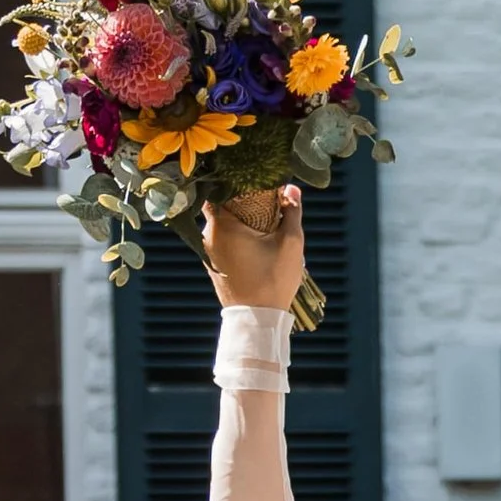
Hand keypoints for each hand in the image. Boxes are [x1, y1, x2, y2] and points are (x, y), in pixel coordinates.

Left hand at [199, 182, 304, 315]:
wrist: (257, 320)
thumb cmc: (273, 281)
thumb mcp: (290, 244)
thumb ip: (292, 212)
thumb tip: (293, 188)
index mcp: (223, 223)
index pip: (222, 186)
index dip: (239, 180)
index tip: (256, 181)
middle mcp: (208, 234)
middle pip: (221, 203)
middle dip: (241, 200)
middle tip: (263, 200)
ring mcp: (207, 249)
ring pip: (221, 222)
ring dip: (239, 219)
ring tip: (262, 221)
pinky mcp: (211, 263)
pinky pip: (221, 239)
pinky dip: (234, 234)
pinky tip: (253, 240)